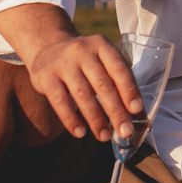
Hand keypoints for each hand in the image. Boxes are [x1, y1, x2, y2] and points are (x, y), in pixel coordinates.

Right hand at [27, 35, 143, 142]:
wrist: (48, 49)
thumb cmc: (85, 62)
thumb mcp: (101, 61)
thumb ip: (117, 83)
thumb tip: (136, 115)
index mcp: (101, 45)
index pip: (119, 69)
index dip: (129, 90)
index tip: (136, 110)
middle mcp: (82, 51)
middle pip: (102, 84)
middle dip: (116, 111)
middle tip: (125, 131)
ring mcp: (62, 63)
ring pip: (82, 94)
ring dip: (95, 119)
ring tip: (104, 136)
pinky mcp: (45, 77)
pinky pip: (60, 102)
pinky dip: (71, 120)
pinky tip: (81, 133)